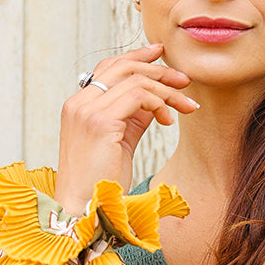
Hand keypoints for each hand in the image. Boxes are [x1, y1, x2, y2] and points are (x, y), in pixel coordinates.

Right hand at [54, 43, 196, 213]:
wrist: (85, 210)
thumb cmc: (102, 183)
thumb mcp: (120, 141)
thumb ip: (133, 117)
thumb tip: (156, 101)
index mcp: (78, 106)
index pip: (109, 67)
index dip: (136, 56)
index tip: (161, 54)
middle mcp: (78, 103)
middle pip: (123, 66)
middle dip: (159, 69)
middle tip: (185, 81)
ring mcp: (86, 111)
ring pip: (136, 80)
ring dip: (167, 90)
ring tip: (186, 106)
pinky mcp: (100, 123)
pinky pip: (139, 96)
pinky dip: (160, 103)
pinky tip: (169, 120)